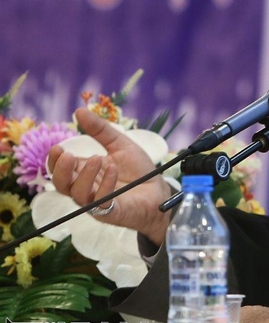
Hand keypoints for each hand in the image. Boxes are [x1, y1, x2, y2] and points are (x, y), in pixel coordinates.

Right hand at [47, 106, 173, 244]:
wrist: (160, 191)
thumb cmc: (139, 171)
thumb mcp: (120, 145)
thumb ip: (100, 130)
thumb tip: (79, 110)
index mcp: (86, 173)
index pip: (60, 169)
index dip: (55, 160)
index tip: (58, 147)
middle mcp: (87, 189)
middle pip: (62, 184)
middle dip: (61, 170)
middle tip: (69, 155)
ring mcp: (97, 202)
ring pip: (77, 195)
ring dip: (84, 175)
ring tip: (98, 158)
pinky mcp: (111, 212)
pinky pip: (100, 203)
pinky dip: (104, 186)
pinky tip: (113, 169)